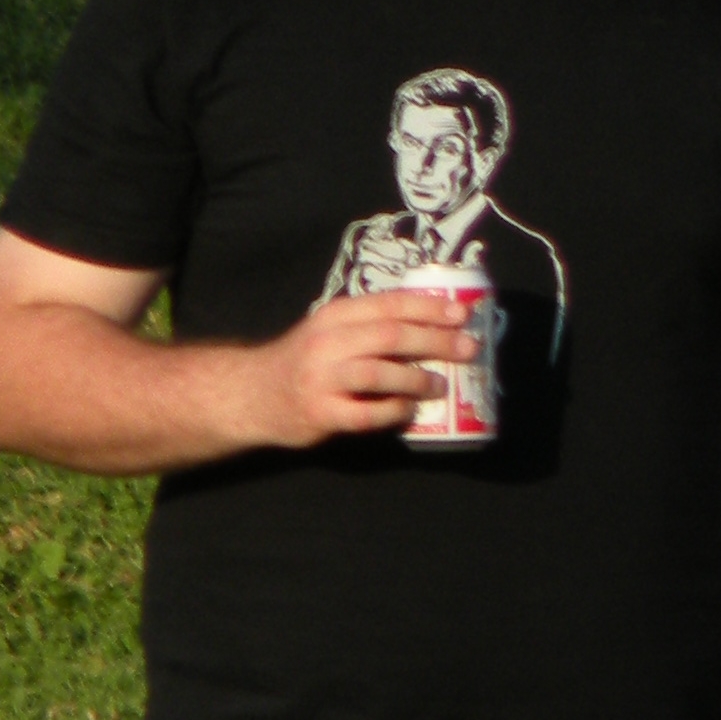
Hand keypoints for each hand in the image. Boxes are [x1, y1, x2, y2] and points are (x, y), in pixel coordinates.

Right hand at [230, 291, 477, 447]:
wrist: (252, 394)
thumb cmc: (305, 361)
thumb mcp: (331, 331)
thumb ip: (370, 326)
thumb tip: (435, 327)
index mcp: (336, 316)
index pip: (389, 305)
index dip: (429, 307)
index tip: (462, 312)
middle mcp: (328, 343)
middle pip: (391, 336)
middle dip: (435, 340)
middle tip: (468, 348)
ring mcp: (322, 379)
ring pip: (379, 373)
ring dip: (417, 379)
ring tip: (441, 384)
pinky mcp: (320, 413)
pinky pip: (366, 414)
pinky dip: (393, 412)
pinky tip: (409, 411)